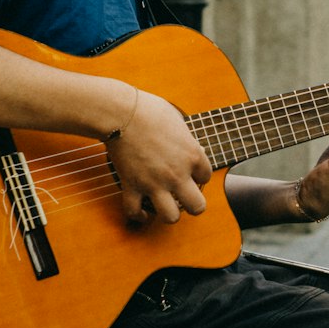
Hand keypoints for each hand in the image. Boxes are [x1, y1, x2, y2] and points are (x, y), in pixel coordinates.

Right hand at [106, 90, 211, 224]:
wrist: (121, 112)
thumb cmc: (149, 110)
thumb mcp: (178, 121)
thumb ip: (185, 140)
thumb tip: (187, 147)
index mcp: (192, 156)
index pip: (207, 176)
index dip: (199, 175)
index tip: (189, 170)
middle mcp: (177, 174)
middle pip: (197, 207)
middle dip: (193, 204)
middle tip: (184, 196)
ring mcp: (154, 183)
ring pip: (171, 217)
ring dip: (169, 214)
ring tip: (165, 205)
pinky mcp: (132, 186)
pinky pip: (134, 211)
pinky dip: (138, 215)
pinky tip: (142, 212)